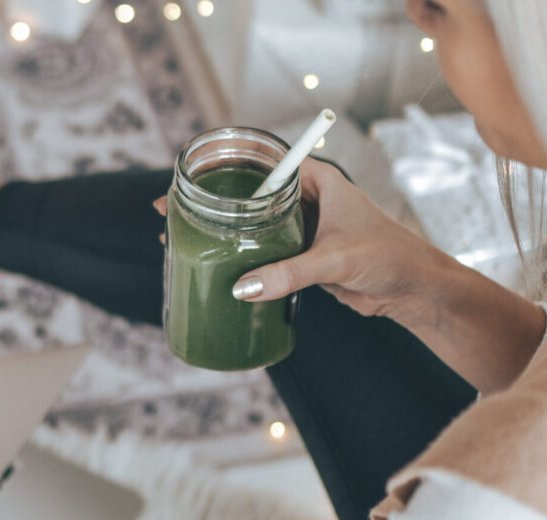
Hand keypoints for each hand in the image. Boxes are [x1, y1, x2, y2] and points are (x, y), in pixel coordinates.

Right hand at [155, 157, 457, 325]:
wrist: (413, 290)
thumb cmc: (389, 257)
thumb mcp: (335, 260)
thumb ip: (289, 273)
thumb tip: (242, 288)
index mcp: (313, 180)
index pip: (258, 164)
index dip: (220, 169)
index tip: (187, 180)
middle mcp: (302, 199)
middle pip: (246, 195)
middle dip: (210, 203)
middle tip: (171, 213)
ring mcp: (298, 228)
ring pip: (249, 226)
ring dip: (220, 233)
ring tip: (181, 239)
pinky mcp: (297, 256)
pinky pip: (259, 253)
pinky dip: (236, 258)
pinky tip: (212, 266)